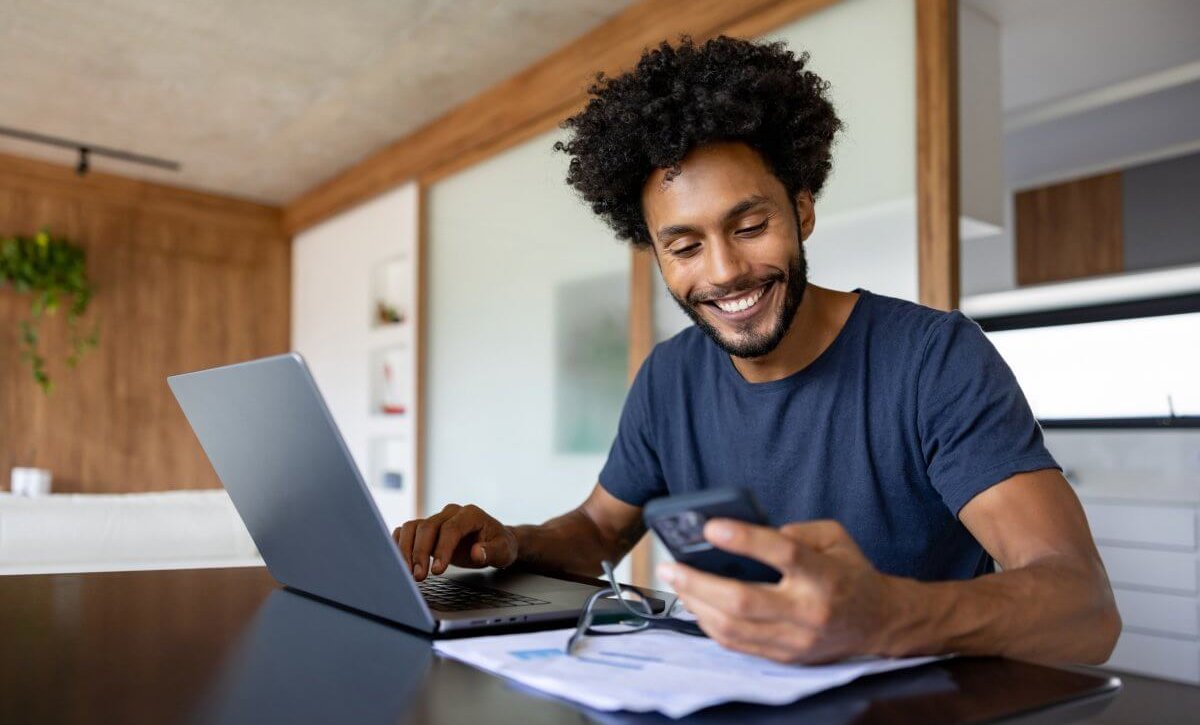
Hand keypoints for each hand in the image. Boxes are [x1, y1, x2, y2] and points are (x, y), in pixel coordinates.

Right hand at [393, 504, 517, 580]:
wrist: (494, 541)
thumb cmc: (500, 544)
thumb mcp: (504, 551)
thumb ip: (491, 551)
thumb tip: (476, 552)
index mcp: (470, 514)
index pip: (451, 528)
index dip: (442, 549)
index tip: (437, 570)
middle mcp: (450, 513)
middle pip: (428, 527)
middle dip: (421, 553)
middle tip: (419, 577)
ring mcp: (437, 519)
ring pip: (413, 527)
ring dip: (406, 550)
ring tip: (408, 573)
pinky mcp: (427, 528)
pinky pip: (407, 531)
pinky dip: (400, 545)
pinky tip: (400, 562)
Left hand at [657, 519, 898, 663]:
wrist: (880, 623)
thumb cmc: (851, 574)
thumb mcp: (835, 537)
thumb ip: (796, 530)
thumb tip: (750, 531)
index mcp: (825, 575)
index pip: (782, 554)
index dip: (745, 539)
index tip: (711, 527)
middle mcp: (808, 612)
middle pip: (744, 601)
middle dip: (699, 582)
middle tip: (672, 565)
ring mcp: (795, 640)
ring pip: (733, 628)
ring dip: (697, 604)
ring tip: (677, 582)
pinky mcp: (785, 657)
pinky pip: (737, 645)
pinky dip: (710, 625)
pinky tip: (696, 604)